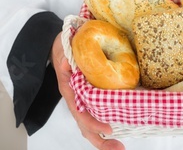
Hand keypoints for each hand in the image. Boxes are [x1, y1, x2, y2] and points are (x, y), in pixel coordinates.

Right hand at [51, 32, 124, 149]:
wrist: (64, 43)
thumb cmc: (66, 46)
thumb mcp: (66, 49)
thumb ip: (68, 58)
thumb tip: (69, 64)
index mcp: (70, 89)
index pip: (79, 112)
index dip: (92, 122)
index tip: (107, 128)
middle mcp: (76, 98)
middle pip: (85, 125)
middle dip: (100, 139)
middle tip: (118, 148)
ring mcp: (83, 100)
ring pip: (90, 124)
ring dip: (103, 138)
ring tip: (119, 147)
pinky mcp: (90, 97)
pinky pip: (97, 114)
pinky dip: (106, 123)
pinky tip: (119, 131)